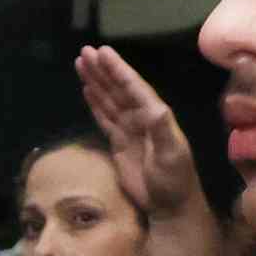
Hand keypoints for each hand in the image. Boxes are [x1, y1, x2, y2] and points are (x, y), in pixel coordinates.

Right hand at [78, 44, 205, 222]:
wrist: (169, 204)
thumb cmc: (174, 180)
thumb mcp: (172, 155)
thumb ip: (164, 131)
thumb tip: (157, 109)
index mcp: (154, 115)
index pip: (132, 87)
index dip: (118, 70)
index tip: (103, 53)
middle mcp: (141, 117)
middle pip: (118, 88)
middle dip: (102, 70)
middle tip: (85, 52)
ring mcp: (129, 128)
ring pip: (109, 99)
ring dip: (96, 81)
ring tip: (81, 63)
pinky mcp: (119, 142)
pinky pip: (105, 117)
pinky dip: (96, 103)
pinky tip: (87, 90)